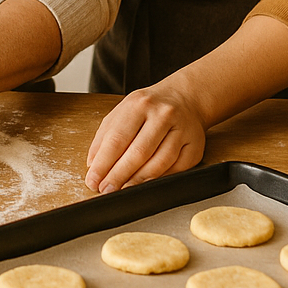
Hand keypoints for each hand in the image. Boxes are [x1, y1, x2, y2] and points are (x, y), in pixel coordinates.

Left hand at [85, 85, 206, 192]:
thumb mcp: (121, 112)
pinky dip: (159, 179)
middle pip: (138, 152)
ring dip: (138, 181)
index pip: (117, 138)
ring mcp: (181, 130)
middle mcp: (162, 115)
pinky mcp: (195, 146)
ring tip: (123, 189)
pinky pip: (177, 169)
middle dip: (119, 176)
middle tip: (106, 190)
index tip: (93, 180)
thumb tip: (93, 165)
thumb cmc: (147, 109)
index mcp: (138, 104)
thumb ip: (104, 137)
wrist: (184, 98)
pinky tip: (146, 184)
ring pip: (160, 163)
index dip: (103, 163)